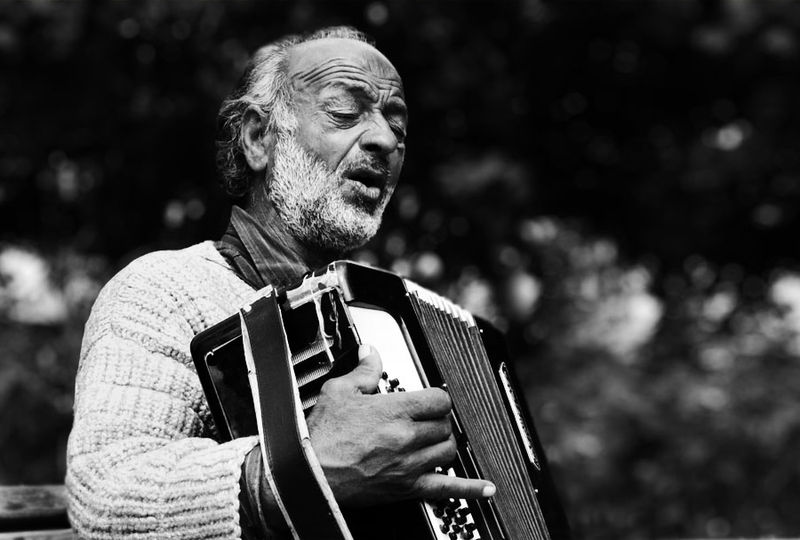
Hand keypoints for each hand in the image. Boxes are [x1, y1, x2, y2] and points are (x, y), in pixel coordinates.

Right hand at [306, 344, 495, 506]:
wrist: (310, 476)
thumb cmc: (321, 437)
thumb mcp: (338, 392)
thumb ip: (362, 371)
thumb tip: (370, 353)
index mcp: (395, 410)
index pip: (439, 399)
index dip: (437, 398)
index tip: (431, 400)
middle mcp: (408, 437)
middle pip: (445, 425)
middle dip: (438, 421)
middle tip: (427, 421)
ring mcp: (410, 465)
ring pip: (448, 450)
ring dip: (445, 444)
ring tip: (435, 441)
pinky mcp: (407, 488)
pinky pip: (448, 489)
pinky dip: (471, 488)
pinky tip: (486, 488)